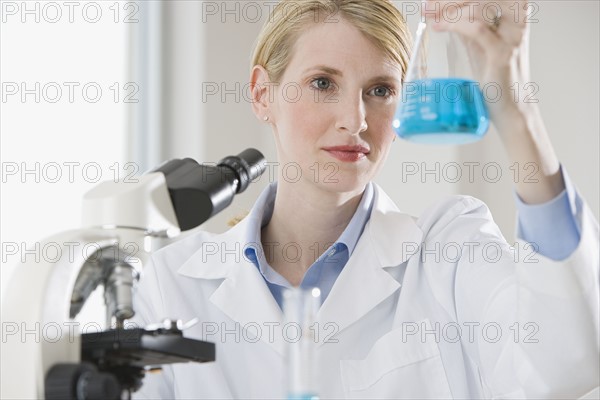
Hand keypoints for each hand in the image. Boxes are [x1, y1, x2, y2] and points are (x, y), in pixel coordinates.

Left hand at [423, 0, 564, 202]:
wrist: (512, 112)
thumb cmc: (496, 82)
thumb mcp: (480, 49)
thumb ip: (468, 32)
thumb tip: (443, 16)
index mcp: (512, 19)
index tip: (433, 2)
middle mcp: (516, 24)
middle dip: (452, 0)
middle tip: (428, 5)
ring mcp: (512, 38)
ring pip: (481, 6)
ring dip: (450, 8)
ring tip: (430, 15)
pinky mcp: (504, 55)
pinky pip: (479, 29)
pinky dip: (456, 24)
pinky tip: (439, 26)